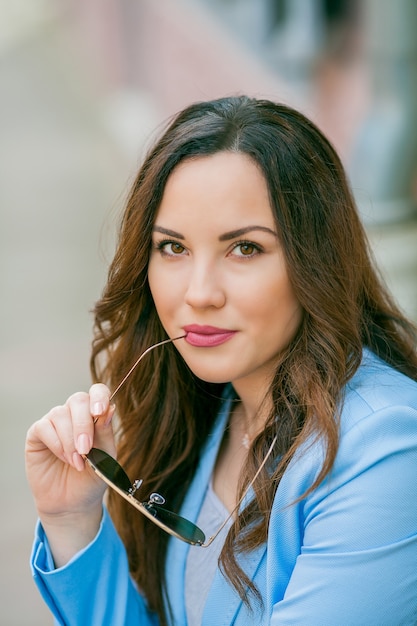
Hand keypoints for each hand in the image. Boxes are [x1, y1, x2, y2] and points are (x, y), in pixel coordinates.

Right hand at [25, 383, 115, 565]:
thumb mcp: (106, 458)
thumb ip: (106, 433)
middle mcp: (74, 414)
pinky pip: (44, 427)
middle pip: (78, 400)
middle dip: (83, 424)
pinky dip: (57, 444)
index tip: (100, 411)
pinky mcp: (38, 433)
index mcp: (95, 415)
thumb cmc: (92, 478)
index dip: (99, 396)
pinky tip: (64, 459)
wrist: (72, 502)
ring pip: (60, 414)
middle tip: (86, 449)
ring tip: (78, 463)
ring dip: (70, 441)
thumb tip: (110, 408)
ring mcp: (55, 421)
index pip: (97, 392)